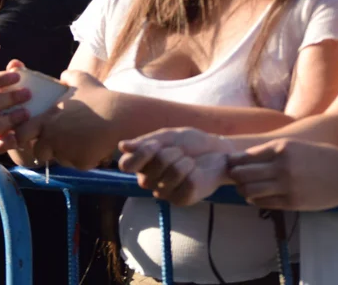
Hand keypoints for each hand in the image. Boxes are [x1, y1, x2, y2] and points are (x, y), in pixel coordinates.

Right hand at [0, 59, 33, 153]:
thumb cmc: (28, 102)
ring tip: (28, 114)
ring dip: (8, 119)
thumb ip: (22, 76)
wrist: (34, 131)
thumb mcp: (27, 88)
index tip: (18, 76)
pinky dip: (4, 143)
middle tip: (28, 94)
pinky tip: (17, 138)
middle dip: (8, 98)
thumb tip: (15, 64)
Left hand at [27, 70, 118, 169]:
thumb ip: (68, 77)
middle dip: (47, 150)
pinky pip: (78, 164)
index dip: (24, 136)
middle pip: (39, 153)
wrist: (118, 117)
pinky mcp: (80, 163)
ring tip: (84, 138)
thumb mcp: (82, 79)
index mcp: (47, 120)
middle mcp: (52, 139)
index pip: (21, 134)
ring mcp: (65, 153)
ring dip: (68, 153)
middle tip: (62, 141)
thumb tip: (63, 76)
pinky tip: (95, 145)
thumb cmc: (99, 97)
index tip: (32, 135)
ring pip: (61, 159)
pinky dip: (85, 158)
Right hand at [118, 127, 236, 205]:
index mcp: (141, 165)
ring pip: (171, 175)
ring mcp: (165, 193)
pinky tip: (196, 172)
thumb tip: (122, 146)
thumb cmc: (189, 143)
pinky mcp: (182, 199)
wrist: (216, 151)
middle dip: (170, 154)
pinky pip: (187, 183)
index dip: (141, 154)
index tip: (156, 144)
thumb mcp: (168, 137)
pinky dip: (194, 171)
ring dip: (184, 161)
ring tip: (189, 161)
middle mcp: (149, 181)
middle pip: (151, 170)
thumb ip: (145, 142)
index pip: (126, 165)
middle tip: (180, 152)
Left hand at [227, 138, 337, 210]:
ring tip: (245, 189)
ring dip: (243, 191)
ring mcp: (286, 185)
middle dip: (235, 177)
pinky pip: (264, 203)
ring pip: (250, 191)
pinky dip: (256, 201)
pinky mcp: (292, 202)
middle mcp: (280, 166)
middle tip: (235, 179)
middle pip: (243, 174)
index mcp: (281, 147)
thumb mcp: (296, 145)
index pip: (244, 156)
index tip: (230, 165)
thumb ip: (273, 151)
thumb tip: (246, 159)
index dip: (233, 162)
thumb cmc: (322, 156)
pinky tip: (258, 198)